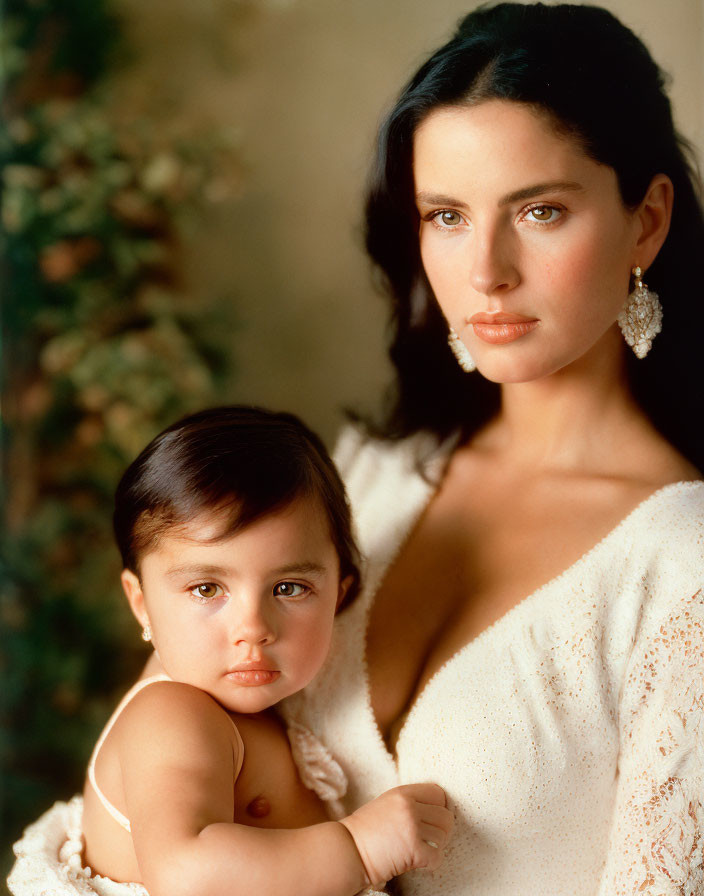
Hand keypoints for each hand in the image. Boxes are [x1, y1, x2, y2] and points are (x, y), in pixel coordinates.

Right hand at [339, 783, 453, 887]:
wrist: (347, 850)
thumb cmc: (365, 830)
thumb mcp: (386, 804)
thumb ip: (409, 802)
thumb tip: (436, 808)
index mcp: (402, 793)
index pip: (438, 793)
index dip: (440, 807)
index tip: (433, 818)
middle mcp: (409, 807)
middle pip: (446, 816)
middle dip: (441, 830)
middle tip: (430, 838)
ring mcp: (411, 828)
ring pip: (444, 837)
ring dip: (436, 846)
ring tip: (421, 849)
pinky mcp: (413, 851)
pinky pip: (437, 857)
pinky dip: (431, 862)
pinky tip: (420, 862)